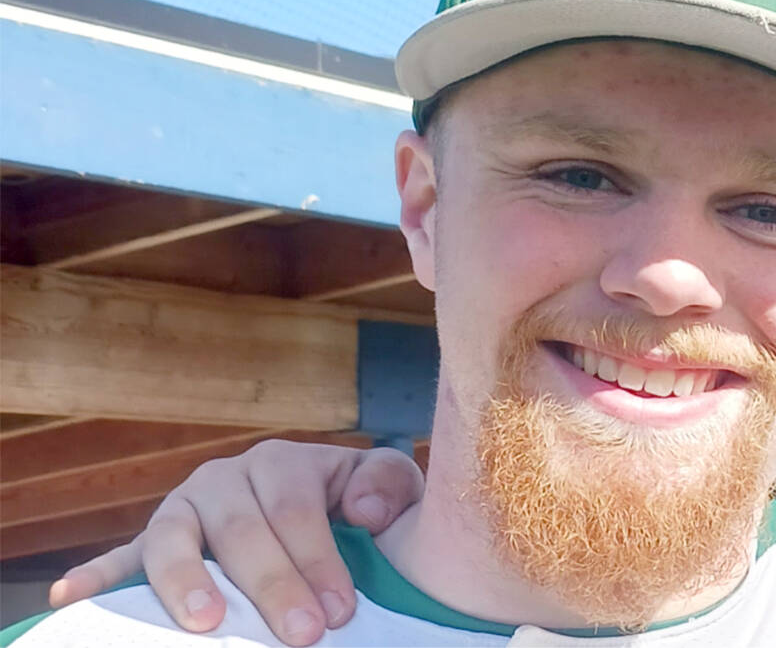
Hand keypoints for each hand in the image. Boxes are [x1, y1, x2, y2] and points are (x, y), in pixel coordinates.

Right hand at [48, 439, 424, 645]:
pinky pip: (122, 556)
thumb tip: (362, 512)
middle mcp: (228, 478)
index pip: (295, 509)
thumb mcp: (385, 488)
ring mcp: (186, 509)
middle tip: (302, 636)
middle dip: (272, 584)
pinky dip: (96, 574)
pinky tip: (71, 595)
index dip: (317, 558)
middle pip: (242, 529)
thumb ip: (387, 485)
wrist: (332, 509)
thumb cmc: (358, 507)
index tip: (340, 610)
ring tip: (205, 623)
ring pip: (174, 537)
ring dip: (184, 580)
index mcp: (284, 463)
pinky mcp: (155, 542)